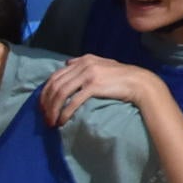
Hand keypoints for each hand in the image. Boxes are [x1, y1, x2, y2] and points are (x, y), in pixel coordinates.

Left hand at [39, 54, 172, 127]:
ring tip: (51, 122)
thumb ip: (83, 63)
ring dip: (53, 110)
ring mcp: (88, 75)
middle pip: (55, 85)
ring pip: (61, 93)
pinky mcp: (94, 86)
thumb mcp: (101, 64)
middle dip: (46, 103)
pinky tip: (62, 121)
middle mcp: (83, 65)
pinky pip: (73, 101)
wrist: (139, 82)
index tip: (42, 106)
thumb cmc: (121, 76)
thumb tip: (67, 63)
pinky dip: (65, 112)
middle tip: (44, 117)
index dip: (45, 92)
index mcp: (83, 60)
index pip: (56, 76)